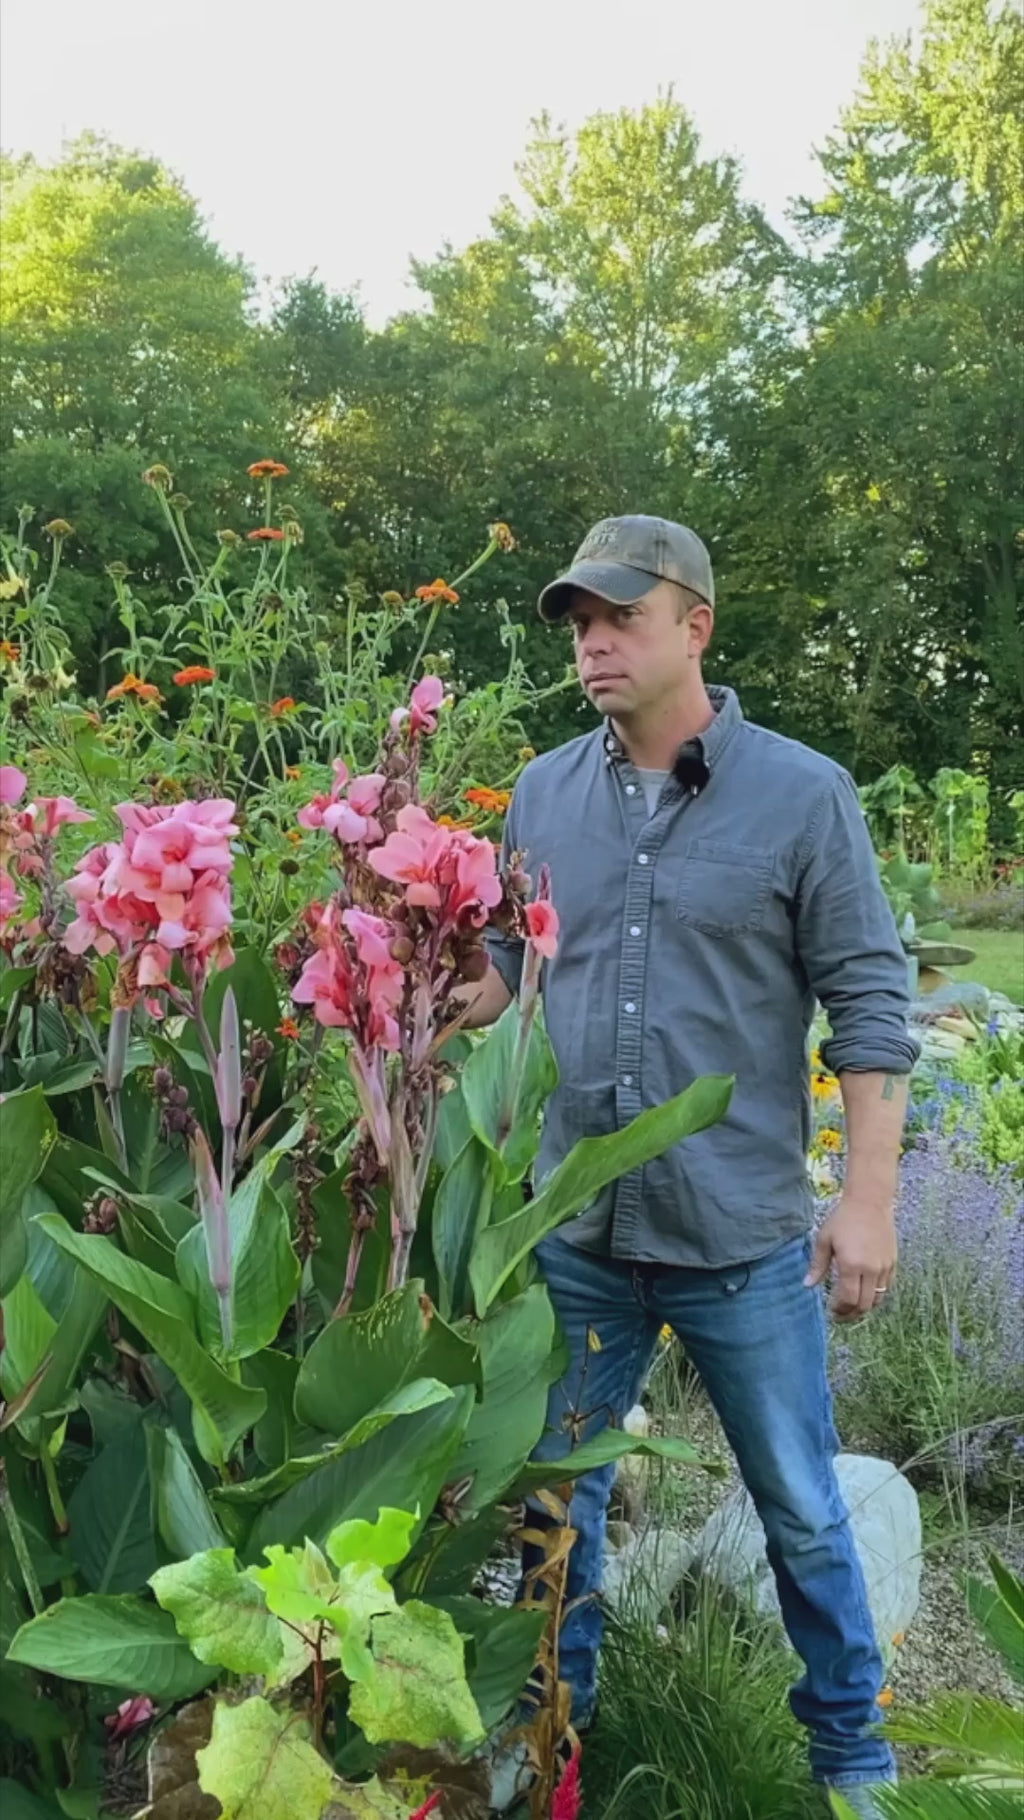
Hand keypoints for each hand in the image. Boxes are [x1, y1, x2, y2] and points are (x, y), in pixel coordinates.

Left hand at [804, 1194, 897, 1321]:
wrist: (870, 1202)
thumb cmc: (843, 1219)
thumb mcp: (824, 1240)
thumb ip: (817, 1265)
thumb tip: (807, 1286)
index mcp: (851, 1265)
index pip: (848, 1299)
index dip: (840, 1310)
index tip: (831, 1311)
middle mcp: (871, 1269)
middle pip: (864, 1305)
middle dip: (851, 1314)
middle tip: (841, 1315)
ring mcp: (885, 1267)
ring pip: (878, 1299)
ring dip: (864, 1307)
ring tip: (852, 1307)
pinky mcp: (893, 1262)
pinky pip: (887, 1287)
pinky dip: (876, 1295)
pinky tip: (865, 1292)